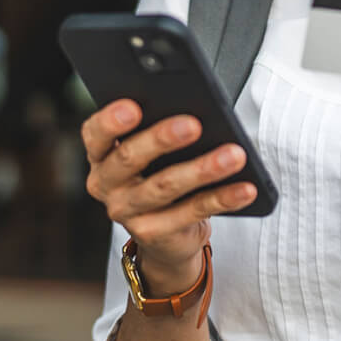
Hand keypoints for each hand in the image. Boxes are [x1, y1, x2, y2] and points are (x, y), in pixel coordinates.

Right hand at [81, 99, 255, 291]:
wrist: (166, 234)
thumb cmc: (160, 174)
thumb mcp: (153, 151)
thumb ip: (159, 129)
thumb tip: (195, 113)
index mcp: (101, 154)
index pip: (96, 133)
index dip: (111, 120)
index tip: (134, 106)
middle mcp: (106, 184)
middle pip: (129, 158)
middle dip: (162, 139)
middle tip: (194, 124)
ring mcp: (126, 212)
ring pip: (165, 186)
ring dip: (202, 169)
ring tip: (233, 155)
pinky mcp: (153, 233)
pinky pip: (193, 212)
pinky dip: (223, 198)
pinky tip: (244, 187)